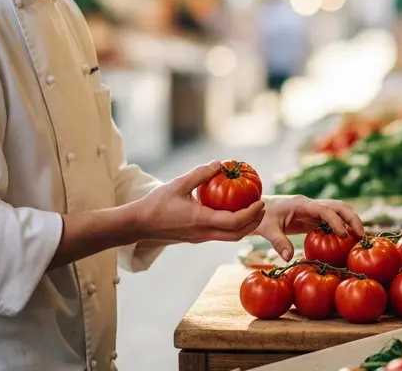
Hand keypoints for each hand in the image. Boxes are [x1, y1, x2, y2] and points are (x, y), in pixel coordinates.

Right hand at [134, 161, 265, 243]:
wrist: (139, 224)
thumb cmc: (156, 203)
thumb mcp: (178, 184)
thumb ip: (200, 174)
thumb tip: (219, 163)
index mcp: (202, 221)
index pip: (235, 222)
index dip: (252, 213)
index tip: (261, 202)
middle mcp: (204, 233)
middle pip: (237, 235)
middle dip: (254, 222)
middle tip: (262, 207)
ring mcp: (200, 238)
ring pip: (229, 237)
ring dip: (244, 226)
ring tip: (251, 209)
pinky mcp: (196, 237)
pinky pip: (220, 234)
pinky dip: (232, 225)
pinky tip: (231, 211)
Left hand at [254, 195, 364, 261]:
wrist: (258, 210)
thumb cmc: (262, 218)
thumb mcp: (267, 229)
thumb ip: (278, 242)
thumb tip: (289, 258)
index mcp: (302, 204)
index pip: (324, 209)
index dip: (336, 221)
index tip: (344, 236)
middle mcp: (311, 204)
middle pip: (338, 206)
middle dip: (352, 218)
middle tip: (361, 236)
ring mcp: (313, 210)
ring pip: (338, 211)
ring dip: (350, 222)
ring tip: (359, 238)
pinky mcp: (313, 218)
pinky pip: (332, 220)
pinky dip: (342, 227)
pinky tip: (347, 241)